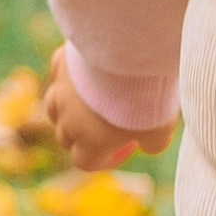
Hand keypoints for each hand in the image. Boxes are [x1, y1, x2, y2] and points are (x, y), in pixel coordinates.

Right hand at [45, 44, 171, 173]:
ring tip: (92, 102)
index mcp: (90, 143)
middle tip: (109, 126)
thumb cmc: (146, 97)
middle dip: (84, 137)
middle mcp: (68, 119)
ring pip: (53, 107)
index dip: (104, 159)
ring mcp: (60, 90)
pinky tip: (86, 70)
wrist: (130, 53)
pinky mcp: (61, 62)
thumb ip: (153, 144)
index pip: (84, 162)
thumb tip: (147, 146)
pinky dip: (69, 76)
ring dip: (69, 110)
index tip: (123, 148)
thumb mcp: (161, 129)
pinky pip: (58, 73)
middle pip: (65, 138)